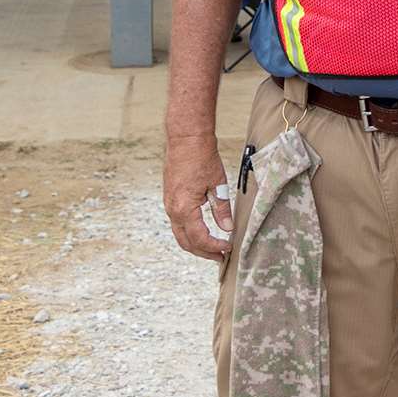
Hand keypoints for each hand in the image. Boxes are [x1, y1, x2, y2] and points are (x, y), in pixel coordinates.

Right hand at [164, 133, 232, 260]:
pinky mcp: (170, 199)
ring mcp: (169, 205)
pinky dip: (190, 233)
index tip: (228, 249)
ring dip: (196, 244)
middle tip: (221, 257)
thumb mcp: (217, 185)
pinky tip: (202, 232)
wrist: (185, 139)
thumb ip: (221, 209)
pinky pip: (178, 223)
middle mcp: (173, 210)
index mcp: (185, 208)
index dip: (215, 247)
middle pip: (186, 242)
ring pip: (180, 234)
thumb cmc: (202, 158)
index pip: (200, 238)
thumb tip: (227, 229)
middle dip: (204, 252)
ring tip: (213, 248)